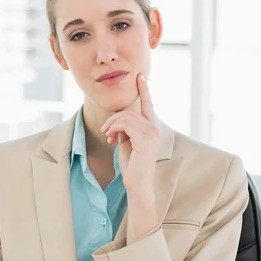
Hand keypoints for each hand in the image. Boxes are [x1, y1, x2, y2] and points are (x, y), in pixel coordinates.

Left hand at [101, 74, 160, 242]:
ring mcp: (152, 134)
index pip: (148, 105)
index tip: (139, 76)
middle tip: (106, 132)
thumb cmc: (132, 166)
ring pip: (126, 116)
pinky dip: (114, 129)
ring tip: (107, 136)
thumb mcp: (127, 143)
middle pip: (129, 110)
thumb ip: (126, 129)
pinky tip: (111, 139)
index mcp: (152, 128)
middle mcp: (154, 129)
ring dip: (111, 124)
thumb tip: (118, 119)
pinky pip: (125, 124)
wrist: (137, 184)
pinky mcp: (145, 140)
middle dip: (113, 118)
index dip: (144, 90)